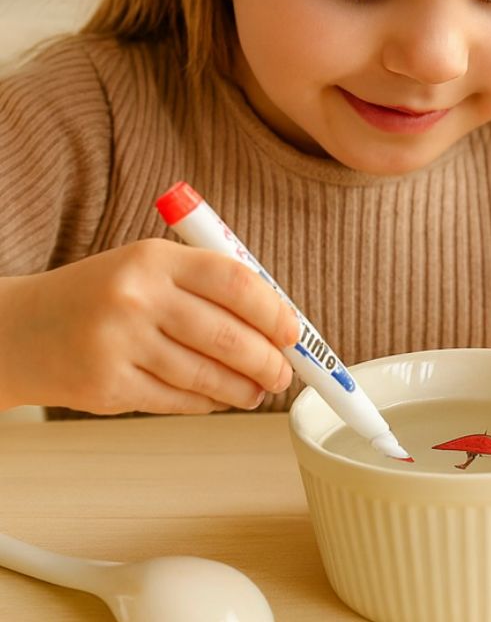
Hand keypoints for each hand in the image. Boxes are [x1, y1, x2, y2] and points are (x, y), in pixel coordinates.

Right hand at [0, 239, 297, 414]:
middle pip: (226, 334)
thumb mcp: (150, 267)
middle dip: (267, 359)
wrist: (20, 329)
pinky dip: (207, 402)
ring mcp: (120, 344)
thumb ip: (208, 286)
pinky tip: (220, 399)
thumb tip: (275, 320)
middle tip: (284, 372)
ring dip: (241, 387)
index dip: (273, 310)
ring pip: (204, 373)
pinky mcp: (107, 386)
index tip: (293, 332)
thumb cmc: (101, 295)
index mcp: (156, 259)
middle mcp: (137, 297)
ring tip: (258, 390)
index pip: (234, 281)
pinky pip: (176, 399)